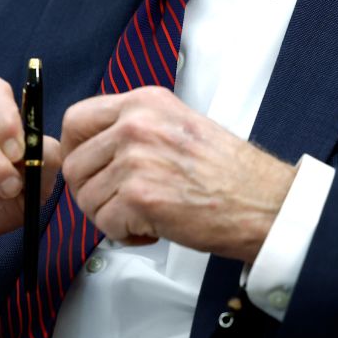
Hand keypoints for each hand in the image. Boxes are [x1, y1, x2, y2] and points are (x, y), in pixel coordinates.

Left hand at [60, 86, 294, 261]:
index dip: (74, 150)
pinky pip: (104, 223)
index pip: (76, 119)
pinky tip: (151, 228)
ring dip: (109, 215)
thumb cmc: (229, 172)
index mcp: (144, 102)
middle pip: (75, 164)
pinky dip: (124, 235)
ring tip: (143, 214)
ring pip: (86, 197)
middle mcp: (136, 125)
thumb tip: (96, 147)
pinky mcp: (138, 196)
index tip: (87, 167)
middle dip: (92, 191)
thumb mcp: (177, 124)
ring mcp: (135, 159)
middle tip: (117, 202)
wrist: (263, 202)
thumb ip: (135, 127)